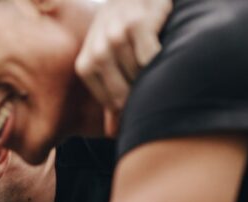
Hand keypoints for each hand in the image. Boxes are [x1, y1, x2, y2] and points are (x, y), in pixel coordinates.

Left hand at [74, 0, 169, 133]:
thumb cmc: (121, 31)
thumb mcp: (108, 62)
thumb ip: (110, 96)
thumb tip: (113, 132)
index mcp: (86, 65)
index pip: (112, 101)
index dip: (129, 104)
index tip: (140, 94)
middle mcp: (97, 52)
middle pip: (125, 91)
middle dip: (141, 92)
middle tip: (154, 79)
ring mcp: (116, 37)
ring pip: (140, 73)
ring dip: (153, 72)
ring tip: (157, 60)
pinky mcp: (137, 24)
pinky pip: (151, 55)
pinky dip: (160, 56)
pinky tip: (161, 45)